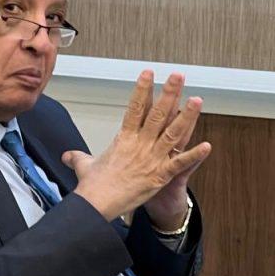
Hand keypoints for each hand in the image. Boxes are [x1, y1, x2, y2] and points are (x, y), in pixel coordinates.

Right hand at [62, 70, 211, 221]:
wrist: (96, 203)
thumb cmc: (92, 185)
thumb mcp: (84, 165)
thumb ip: (78, 157)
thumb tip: (67, 156)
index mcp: (124, 139)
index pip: (134, 108)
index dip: (142, 89)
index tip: (148, 73)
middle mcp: (139, 145)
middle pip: (157, 114)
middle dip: (168, 93)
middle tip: (178, 76)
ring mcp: (151, 159)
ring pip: (173, 133)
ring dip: (186, 116)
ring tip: (196, 99)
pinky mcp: (159, 176)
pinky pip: (179, 163)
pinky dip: (194, 155)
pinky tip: (207, 146)